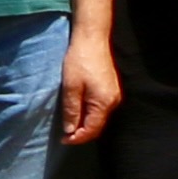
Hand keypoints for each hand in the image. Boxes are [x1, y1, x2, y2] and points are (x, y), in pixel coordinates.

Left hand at [57, 28, 120, 146]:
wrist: (92, 39)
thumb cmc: (79, 61)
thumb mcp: (70, 87)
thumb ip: (72, 110)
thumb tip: (70, 130)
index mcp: (103, 103)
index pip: (92, 130)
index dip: (78, 138)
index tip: (63, 140)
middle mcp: (113, 102)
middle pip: (98, 126)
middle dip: (82, 133)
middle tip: (65, 134)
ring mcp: (114, 95)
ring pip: (99, 117)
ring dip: (85, 123)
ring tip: (69, 124)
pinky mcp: (111, 89)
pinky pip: (101, 108)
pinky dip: (90, 113)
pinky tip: (78, 110)